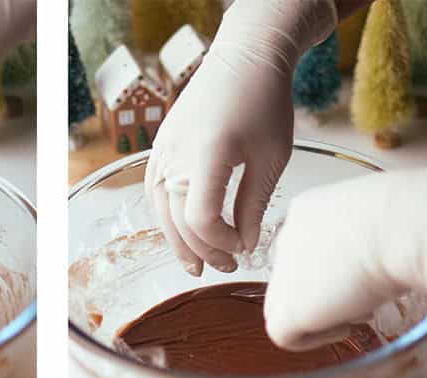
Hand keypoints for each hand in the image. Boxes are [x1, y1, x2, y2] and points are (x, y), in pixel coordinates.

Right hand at [146, 0, 338, 275]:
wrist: (244, 61)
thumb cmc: (264, 105)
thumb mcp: (271, 159)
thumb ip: (253, 205)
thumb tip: (243, 244)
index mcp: (208, 157)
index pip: (201, 218)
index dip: (220, 242)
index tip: (243, 248)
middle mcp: (177, 156)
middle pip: (179, 220)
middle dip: (202, 249)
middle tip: (226, 266)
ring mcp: (163, 152)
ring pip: (162, 210)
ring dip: (179, 240)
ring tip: (195, 263)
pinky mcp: (160, 148)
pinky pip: (156, 192)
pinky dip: (167, 216)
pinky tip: (180, 230)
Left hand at [264, 169, 426, 349]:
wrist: (401, 228)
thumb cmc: (404, 218)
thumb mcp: (378, 220)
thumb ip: (361, 237)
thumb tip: (368, 259)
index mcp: (308, 212)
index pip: (307, 248)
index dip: (333, 270)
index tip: (361, 278)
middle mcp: (288, 239)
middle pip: (296, 276)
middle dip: (326, 292)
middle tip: (362, 299)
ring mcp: (282, 275)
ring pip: (288, 303)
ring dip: (322, 314)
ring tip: (360, 311)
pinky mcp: (284, 310)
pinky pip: (284, 335)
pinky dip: (315, 337)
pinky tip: (345, 328)